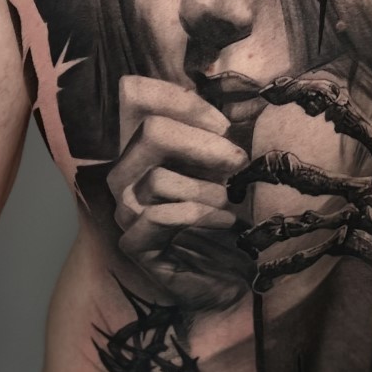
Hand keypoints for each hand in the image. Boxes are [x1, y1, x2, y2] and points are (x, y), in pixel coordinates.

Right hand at [106, 76, 249, 308]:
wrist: (222, 277)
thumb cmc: (223, 213)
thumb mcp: (224, 164)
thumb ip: (223, 131)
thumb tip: (247, 101)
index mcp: (143, 142)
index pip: (135, 94)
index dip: (180, 100)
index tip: (223, 124)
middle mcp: (125, 171)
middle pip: (150, 131)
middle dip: (203, 143)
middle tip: (238, 161)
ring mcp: (125, 208)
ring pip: (158, 178)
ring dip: (206, 187)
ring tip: (232, 199)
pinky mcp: (134, 244)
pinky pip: (161, 218)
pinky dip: (201, 215)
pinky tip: (227, 222)